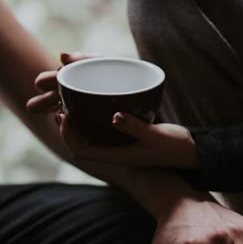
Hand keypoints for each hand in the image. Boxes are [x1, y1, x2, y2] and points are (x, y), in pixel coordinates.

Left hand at [26, 51, 198, 169]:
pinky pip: (100, 119)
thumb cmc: (175, 147)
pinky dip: (90, 106)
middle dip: (62, 116)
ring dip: (73, 108)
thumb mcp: (156, 137)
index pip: (81, 150)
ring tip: (62, 88)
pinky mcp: (125, 130)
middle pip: (79, 136)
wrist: (191, 151)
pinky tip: (87, 90)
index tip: (62, 114)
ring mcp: (117, 140)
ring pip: (87, 126)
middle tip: (51, 95)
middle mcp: (112, 149)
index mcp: (116, 155)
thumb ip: (136, 127)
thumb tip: (114, 115)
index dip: (67, 135)